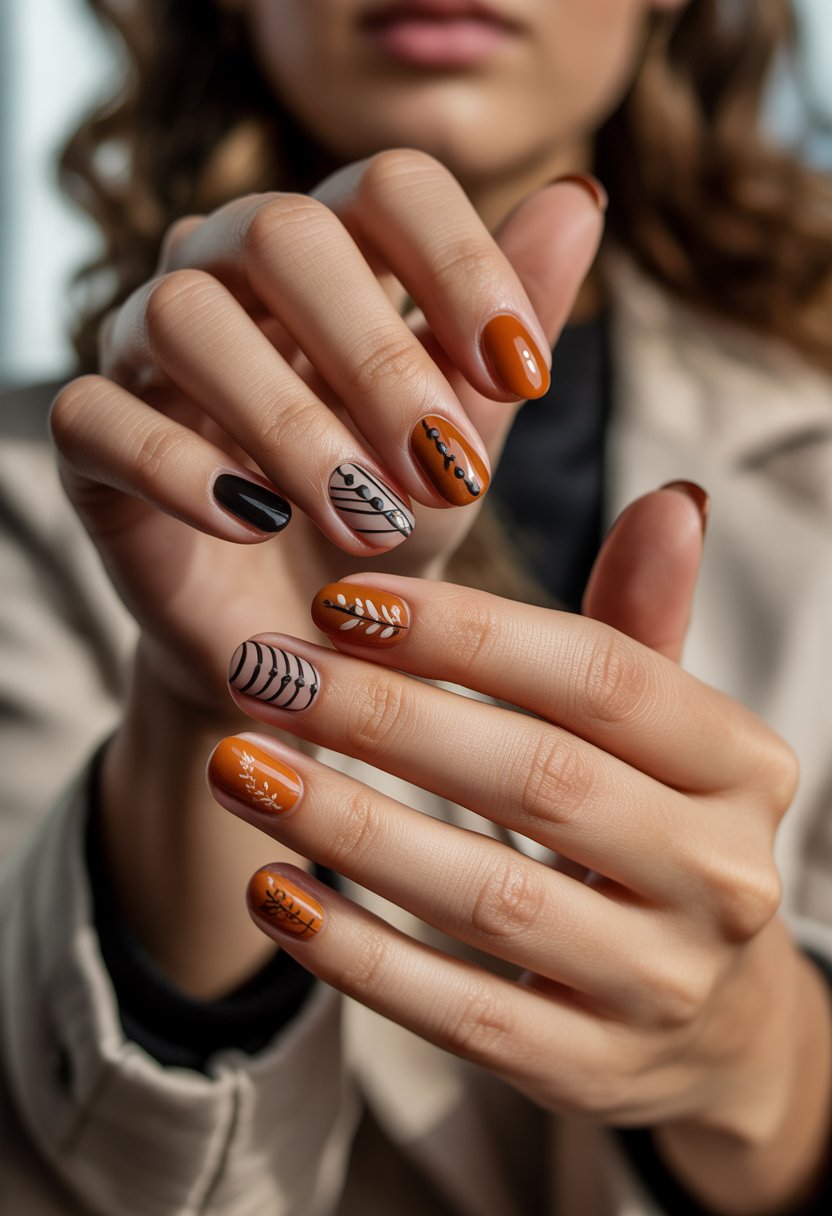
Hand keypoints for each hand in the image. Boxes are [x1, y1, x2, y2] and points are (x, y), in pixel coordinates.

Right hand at [50, 152, 602, 712]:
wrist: (301, 637)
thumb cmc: (387, 519)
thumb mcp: (465, 433)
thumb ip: (510, 328)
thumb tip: (580, 201)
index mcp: (330, 254)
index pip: (383, 184)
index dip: (459, 263)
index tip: (524, 374)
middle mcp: (224, 274)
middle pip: (279, 232)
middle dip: (377, 357)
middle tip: (445, 472)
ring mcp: (142, 353)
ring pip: (180, 316)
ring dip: (288, 422)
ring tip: (365, 519)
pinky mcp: (90, 444)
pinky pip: (96, 416)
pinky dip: (180, 470)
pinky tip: (256, 525)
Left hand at [208, 488, 830, 1210]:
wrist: (721, 1021)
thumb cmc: (665, 832)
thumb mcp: (673, 733)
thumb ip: (647, 624)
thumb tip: (673, 497)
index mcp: (744, 765)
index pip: (602, 678)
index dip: (466, 634)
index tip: (339, 600)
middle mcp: (721, 876)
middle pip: (536, 778)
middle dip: (383, 717)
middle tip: (262, 670)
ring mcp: (661, 987)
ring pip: (489, 897)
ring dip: (347, 825)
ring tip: (237, 764)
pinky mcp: (590, 1071)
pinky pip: (459, 1011)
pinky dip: (357, 953)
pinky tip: (273, 889)